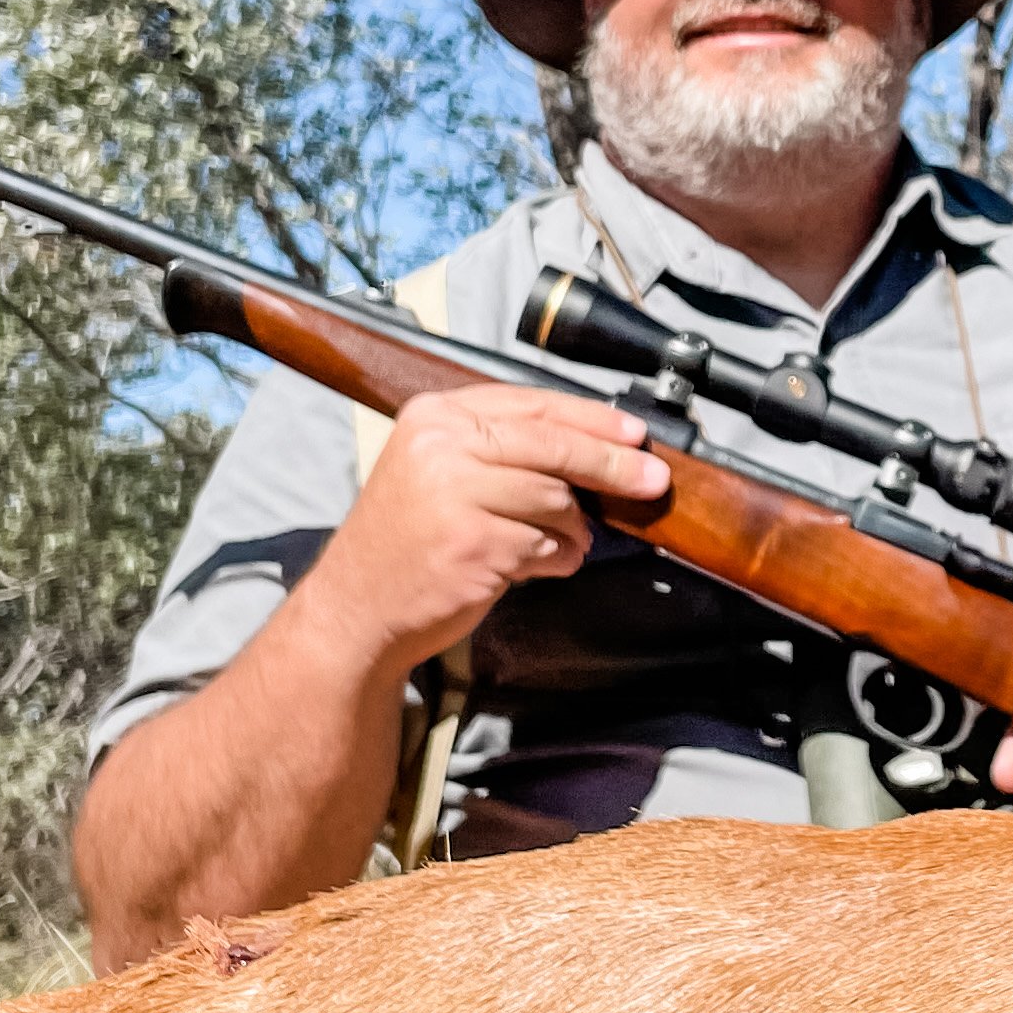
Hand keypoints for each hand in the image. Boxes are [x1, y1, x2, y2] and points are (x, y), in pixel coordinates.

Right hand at [299, 385, 668, 672]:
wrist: (358, 607)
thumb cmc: (407, 542)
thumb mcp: (438, 472)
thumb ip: (503, 451)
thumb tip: (594, 448)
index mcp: (434, 416)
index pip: (533, 405)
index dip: (592, 420)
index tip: (634, 436)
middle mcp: (440, 446)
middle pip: (553, 446)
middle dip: (612, 466)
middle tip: (653, 480)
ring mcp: (453, 494)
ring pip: (555, 499)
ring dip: (573, 528)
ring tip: (559, 543)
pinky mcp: (472, 543)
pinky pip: (544, 545)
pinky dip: (556, 559)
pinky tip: (539, 565)